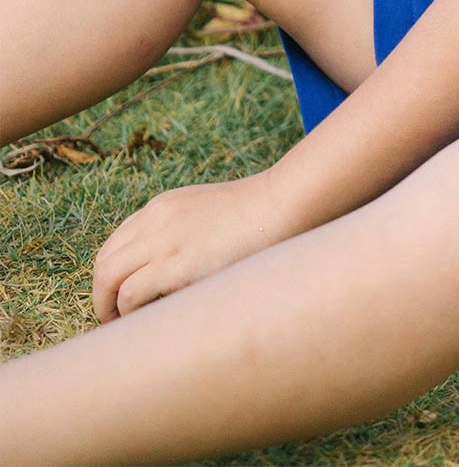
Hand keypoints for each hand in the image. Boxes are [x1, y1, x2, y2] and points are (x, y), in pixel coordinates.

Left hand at [92, 173, 283, 320]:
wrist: (281, 205)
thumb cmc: (257, 216)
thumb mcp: (208, 213)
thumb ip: (183, 232)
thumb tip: (171, 272)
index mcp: (162, 207)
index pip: (116, 243)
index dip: (113, 275)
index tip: (121, 297)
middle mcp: (155, 221)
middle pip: (104, 262)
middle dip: (103, 295)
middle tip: (115, 319)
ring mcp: (163, 243)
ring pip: (108, 278)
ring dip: (109, 307)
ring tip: (126, 327)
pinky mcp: (175, 267)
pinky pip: (131, 294)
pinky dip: (130, 312)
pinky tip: (149, 321)